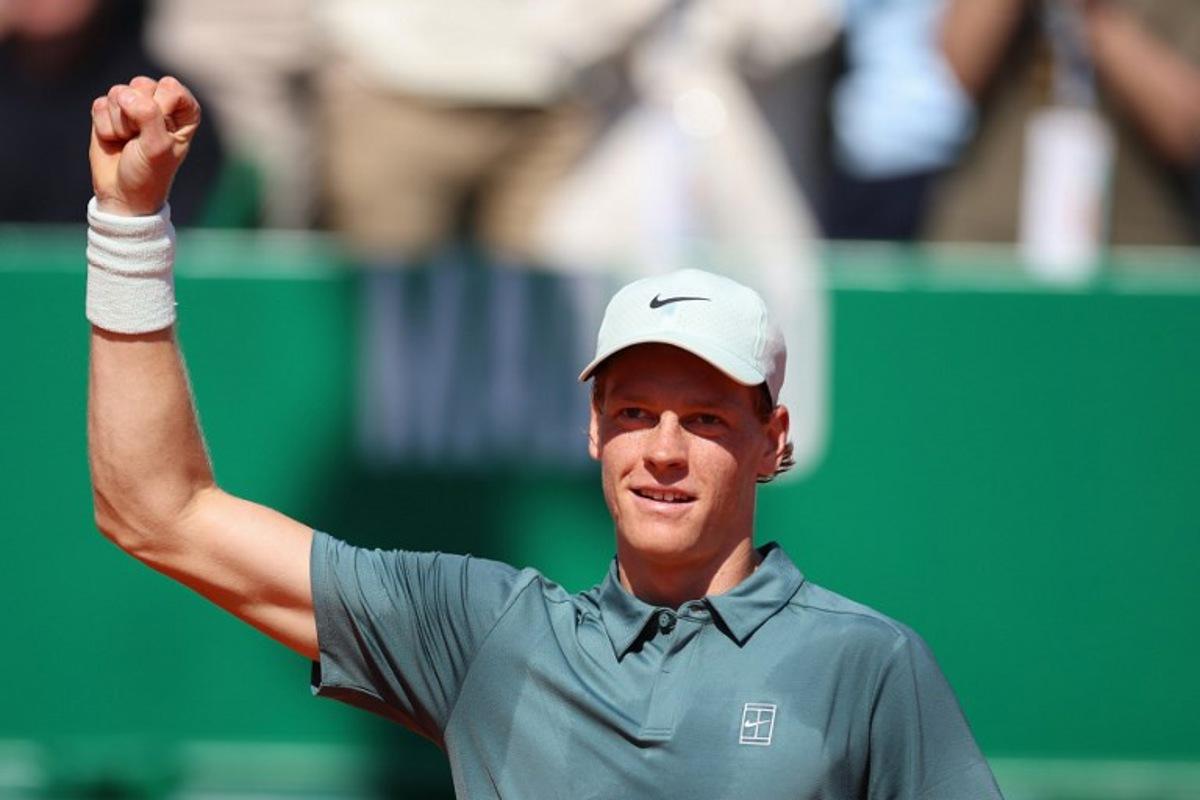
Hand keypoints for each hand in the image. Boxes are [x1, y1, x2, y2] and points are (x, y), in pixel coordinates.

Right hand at [89, 75, 200, 216]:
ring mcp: (132, 106)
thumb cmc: (149, 173)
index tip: (161, 132)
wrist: (122, 194)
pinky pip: (100, 104)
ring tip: (129, 141)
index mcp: (183, 112)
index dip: (161, 107)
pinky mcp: (109, 112)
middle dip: (137, 114)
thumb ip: (148, 115)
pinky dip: (105, 126)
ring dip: (120, 123)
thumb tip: (125, 94)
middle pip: (142, 85)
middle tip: (141, 139)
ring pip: (119, 93)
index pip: (171, 87)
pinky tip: (114, 140)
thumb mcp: (157, 147)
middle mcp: (159, 104)